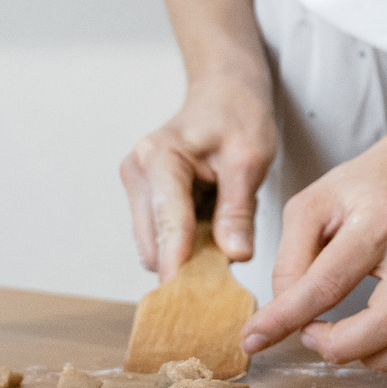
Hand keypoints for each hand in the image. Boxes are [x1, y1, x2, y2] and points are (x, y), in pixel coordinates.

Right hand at [120, 67, 276, 276]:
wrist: (225, 91)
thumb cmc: (238, 115)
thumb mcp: (250, 159)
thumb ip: (239, 210)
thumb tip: (234, 255)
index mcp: (160, 156)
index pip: (169, 222)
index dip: (179, 261)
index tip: (186, 296)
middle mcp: (138, 170)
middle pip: (153, 241)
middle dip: (185, 261)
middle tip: (227, 269)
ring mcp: (136, 184)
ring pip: (154, 243)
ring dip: (186, 251)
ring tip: (224, 234)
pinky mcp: (143, 196)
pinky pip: (160, 234)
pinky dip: (184, 241)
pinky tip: (211, 227)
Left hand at [239, 136, 386, 378]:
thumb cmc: (361, 190)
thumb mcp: (310, 206)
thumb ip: (290, 260)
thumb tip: (283, 316)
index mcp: (378, 219)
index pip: (329, 282)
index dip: (285, 318)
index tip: (255, 337)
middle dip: (342, 347)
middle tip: (313, 336)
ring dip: (377, 360)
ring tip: (349, 343)